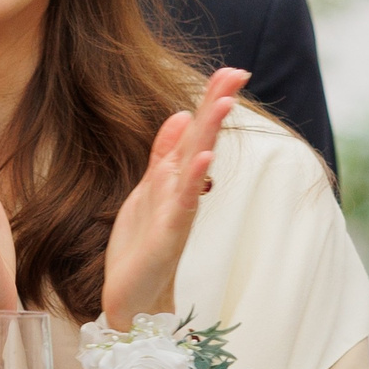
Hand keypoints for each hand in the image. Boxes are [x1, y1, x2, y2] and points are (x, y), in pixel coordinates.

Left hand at [102, 67, 246, 328]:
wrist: (131, 297)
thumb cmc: (141, 245)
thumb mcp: (147, 189)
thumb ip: (163, 155)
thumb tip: (181, 114)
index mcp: (173, 178)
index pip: (195, 131)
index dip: (210, 101)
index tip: (231, 70)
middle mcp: (181, 191)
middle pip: (201, 141)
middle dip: (216, 106)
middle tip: (238, 72)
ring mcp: (177, 212)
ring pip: (196, 166)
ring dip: (210, 134)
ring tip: (225, 102)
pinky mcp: (169, 235)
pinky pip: (184, 204)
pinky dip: (194, 181)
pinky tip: (204, 159)